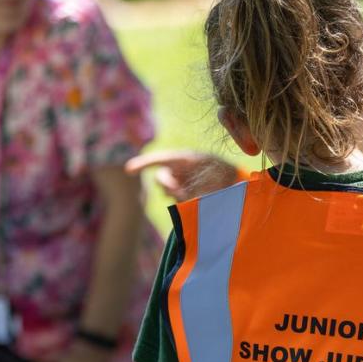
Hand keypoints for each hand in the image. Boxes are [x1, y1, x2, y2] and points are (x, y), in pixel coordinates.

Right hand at [124, 150, 241, 201]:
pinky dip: (184, 202)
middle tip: (179, 191)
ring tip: (196, 194)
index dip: (142, 164)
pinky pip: (177, 202)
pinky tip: (197, 200)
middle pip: (160, 179)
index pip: (157, 160)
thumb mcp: (208, 168)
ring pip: (168, 193)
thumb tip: (174, 191)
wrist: (233, 182)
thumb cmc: (221, 169)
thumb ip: (189, 177)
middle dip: (166, 186)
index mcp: (180, 159)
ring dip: (177, 196)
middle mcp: (176, 172)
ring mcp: (178, 185)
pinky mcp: (183, 197)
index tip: (129, 171)